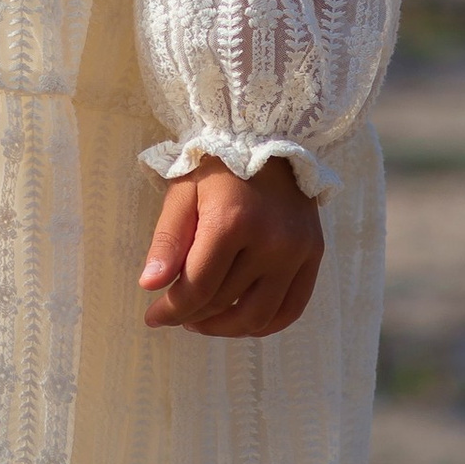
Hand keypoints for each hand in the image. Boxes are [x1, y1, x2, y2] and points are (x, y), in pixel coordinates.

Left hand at [140, 160, 322, 336]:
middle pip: (224, 302)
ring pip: (258, 315)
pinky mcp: (314, 254)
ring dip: (226, 328)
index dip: (171, 310)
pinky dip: (264, 324)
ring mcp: (297, 250)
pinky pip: (291, 309)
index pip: (198, 287)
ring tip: (204, 319)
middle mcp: (270, 240)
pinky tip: (240, 319)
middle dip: (193, 315)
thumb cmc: (216, 164)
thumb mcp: (182, 192)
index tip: (153, 317)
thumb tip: (150, 287)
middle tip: (176, 313)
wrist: (267, 136)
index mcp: (231, 221)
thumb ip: (167, 240)